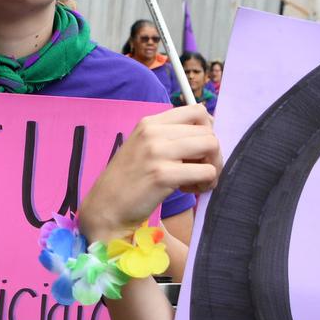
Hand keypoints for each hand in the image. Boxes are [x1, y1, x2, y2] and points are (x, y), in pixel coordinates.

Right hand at [78, 105, 219, 243]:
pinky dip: (206, 183)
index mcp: (150, 123)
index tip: (200, 150)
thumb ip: (170, 137)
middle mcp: (153, 132)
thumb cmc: (129, 181)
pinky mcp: (163, 175)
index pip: (197, 111)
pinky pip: (206, 172)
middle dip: (213, 153)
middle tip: (200, 171)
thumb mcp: (144, 147)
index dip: (208, 131)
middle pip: (208, 131)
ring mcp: (157, 152)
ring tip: (198, 181)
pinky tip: (189, 190)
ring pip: (211, 146)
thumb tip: (208, 135)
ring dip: (213, 166)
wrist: (106, 208)